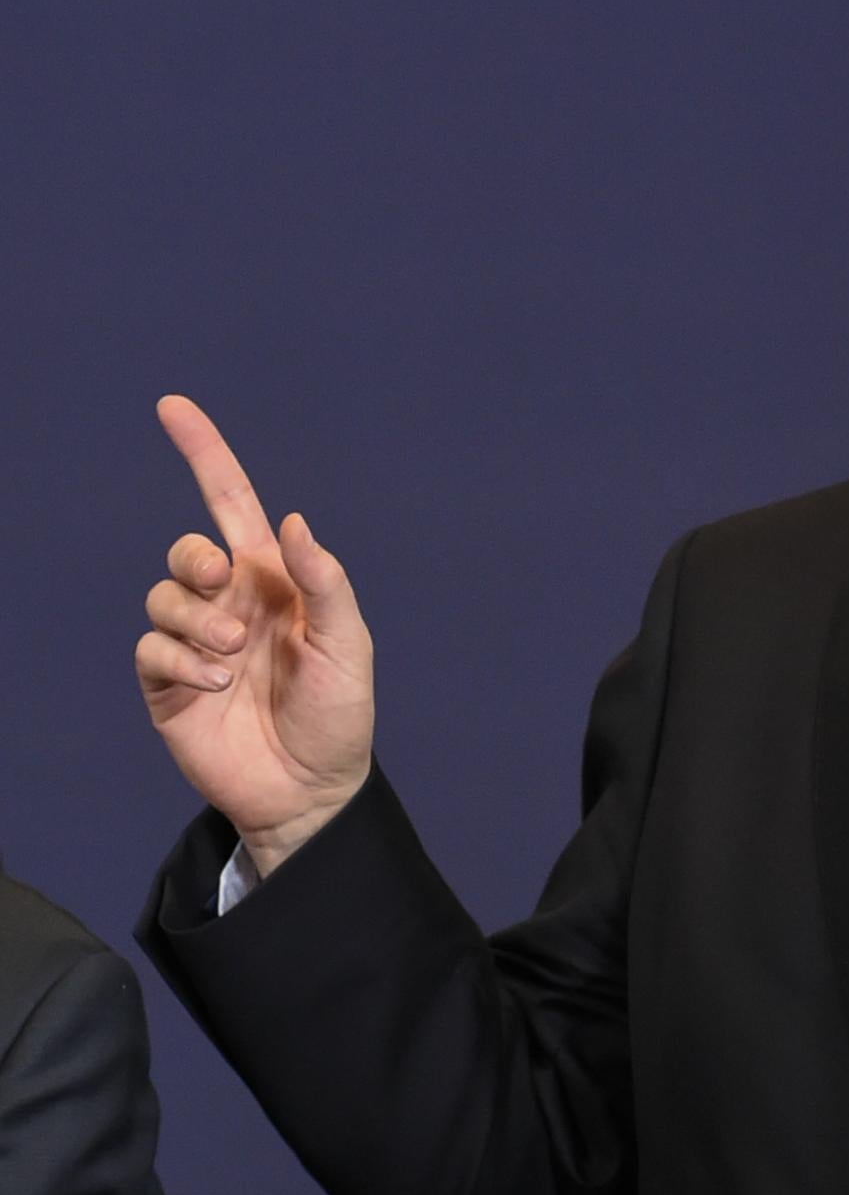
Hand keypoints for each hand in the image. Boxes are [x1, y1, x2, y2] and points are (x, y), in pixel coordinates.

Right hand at [135, 396, 375, 876]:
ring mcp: (195, 642)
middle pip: (187, 549)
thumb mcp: (350, 646)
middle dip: (196, 560)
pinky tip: (214, 685)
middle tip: (229, 595)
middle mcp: (231, 603)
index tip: (173, 405)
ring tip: (234, 659)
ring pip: (164, 596)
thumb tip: (294, 522)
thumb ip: (326, 584)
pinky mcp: (167, 683)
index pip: (233, 504)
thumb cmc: (340, 716)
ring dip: (197, 622)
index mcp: (276, 581)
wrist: (311, 790)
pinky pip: (151, 648)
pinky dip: (181, 661)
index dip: (204, 452)